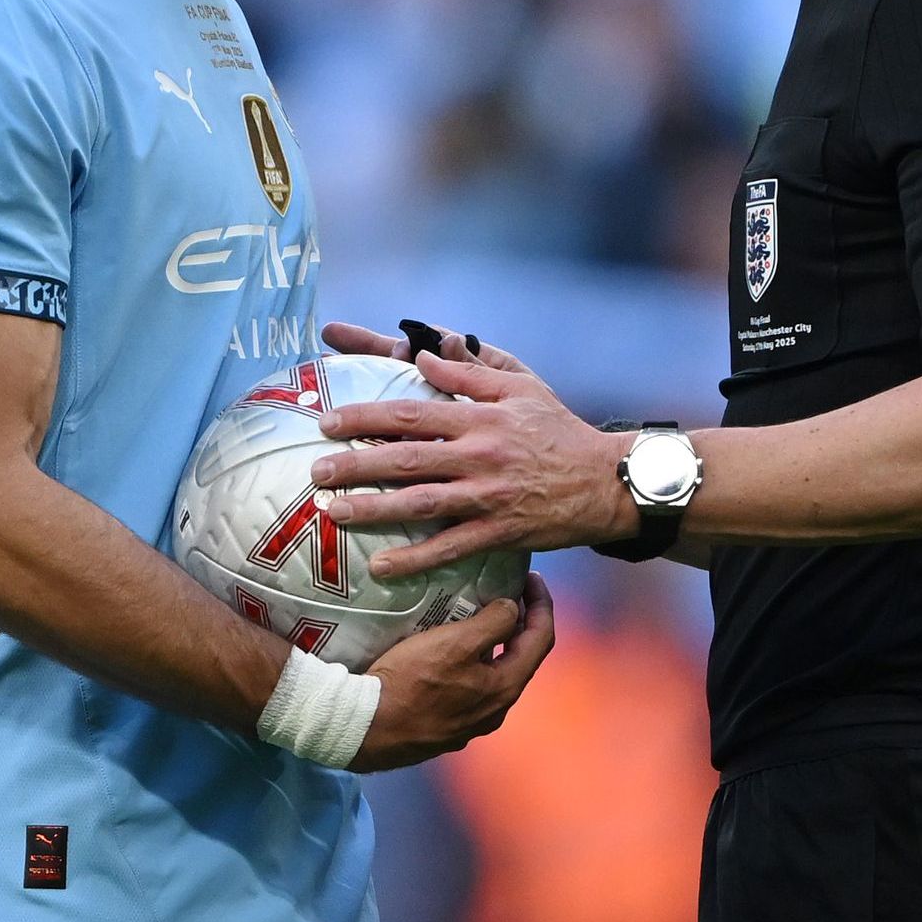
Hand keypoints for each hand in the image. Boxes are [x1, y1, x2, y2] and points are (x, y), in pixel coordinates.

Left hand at [308, 324, 630, 575]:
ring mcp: (488, 496)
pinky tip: (381, 567)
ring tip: (333, 512)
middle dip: (357, 463)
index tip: (328, 422)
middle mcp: (480, 455)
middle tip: (316, 469)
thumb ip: (470, 372)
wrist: (605, 481)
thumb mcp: (521, 388)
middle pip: (407, 457)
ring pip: (422, 503)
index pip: (412, 413)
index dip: (366, 417)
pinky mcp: (500, 532)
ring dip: (374, 509)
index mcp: (480, 418)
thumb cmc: (559, 430)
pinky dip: (415, 559)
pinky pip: (451, 548)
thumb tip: (424, 354)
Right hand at [349, 580, 554, 769]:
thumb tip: (512, 610)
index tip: (531, 578)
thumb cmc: (412, 681)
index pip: (541, 639)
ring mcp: (471, 724)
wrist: (366, 726)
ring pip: (494, 676)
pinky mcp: (446, 729)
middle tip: (507, 595)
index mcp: (505, 687)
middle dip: (519, 625)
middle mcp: (496, 710)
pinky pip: (470, 691)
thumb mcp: (456, 642)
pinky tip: (451, 656)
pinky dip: (472, 666)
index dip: (541, 604)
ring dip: (494, 647)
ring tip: (479, 621)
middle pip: (520, 659)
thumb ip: (494, 623)